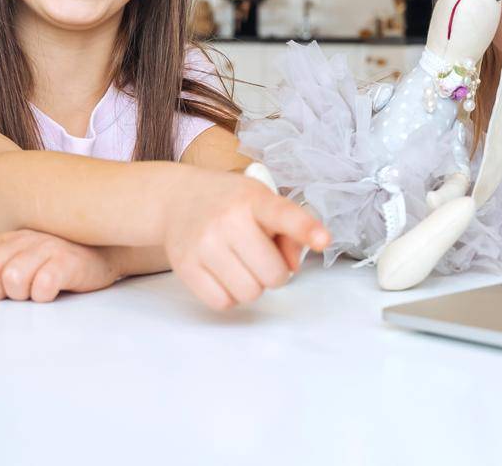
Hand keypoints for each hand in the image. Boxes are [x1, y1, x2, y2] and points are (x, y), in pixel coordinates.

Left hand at [0, 229, 121, 301]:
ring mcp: (47, 247)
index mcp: (8, 237)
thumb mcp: (23, 259)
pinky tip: (52, 293)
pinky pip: (43, 284)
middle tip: (13, 296)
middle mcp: (25, 237)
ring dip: (20, 295)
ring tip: (35, 293)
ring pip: (12, 278)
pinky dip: (43, 295)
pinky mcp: (68, 261)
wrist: (108, 252)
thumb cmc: (60, 262)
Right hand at [163, 168, 329, 309]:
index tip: (323, 240)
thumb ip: (289, 230)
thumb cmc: (230, 203)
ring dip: (251, 286)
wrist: (178, 198)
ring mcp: (204, 244)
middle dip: (274, 272)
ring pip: (249, 294)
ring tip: (241, 264)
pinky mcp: (185, 266)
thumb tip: (293, 266)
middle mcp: (228, 220)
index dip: (306, 229)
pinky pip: (222, 302)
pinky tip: (222, 273)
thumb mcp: (262, 201)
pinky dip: (228, 295)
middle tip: (261, 257)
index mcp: (253, 199)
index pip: (284, 215)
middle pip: (273, 275)